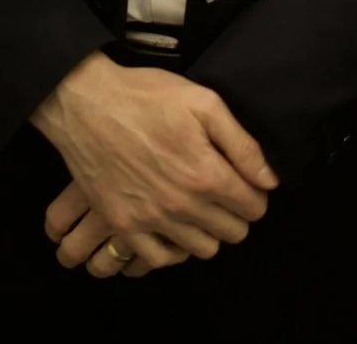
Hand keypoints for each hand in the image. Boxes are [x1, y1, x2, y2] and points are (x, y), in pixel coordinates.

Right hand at [30, 52, 278, 277]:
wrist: (86, 104)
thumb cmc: (147, 97)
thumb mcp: (204, 103)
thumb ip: (243, 145)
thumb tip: (270, 180)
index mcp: (207, 174)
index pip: (254, 207)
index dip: (256, 194)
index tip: (245, 182)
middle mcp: (183, 205)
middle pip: (233, 232)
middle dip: (236, 213)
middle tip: (224, 193)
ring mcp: (152, 219)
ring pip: (203, 249)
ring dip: (208, 231)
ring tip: (199, 208)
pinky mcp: (124, 225)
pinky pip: (160, 259)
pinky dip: (173, 248)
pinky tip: (173, 227)